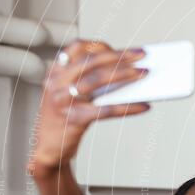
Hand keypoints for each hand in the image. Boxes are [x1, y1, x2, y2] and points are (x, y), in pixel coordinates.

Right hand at [29, 39, 149, 174]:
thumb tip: (127, 71)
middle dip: (119, 56)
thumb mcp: (71, 95)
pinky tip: (144, 107)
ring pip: (98, 80)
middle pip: (91, 62)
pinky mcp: (74, 119)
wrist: (48, 149)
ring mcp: (63, 100)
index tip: (122, 48)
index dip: (100, 45)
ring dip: (125, 75)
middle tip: (142, 55)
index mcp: (54, 72)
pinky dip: (128, 107)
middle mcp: (56, 82)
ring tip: (145, 73)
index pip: (76, 48)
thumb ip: (90, 82)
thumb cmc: (66, 119)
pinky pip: (106, 110)